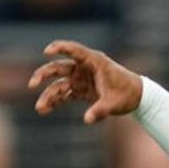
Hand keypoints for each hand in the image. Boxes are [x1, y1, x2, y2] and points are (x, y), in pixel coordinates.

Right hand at [28, 40, 143, 123]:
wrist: (136, 98)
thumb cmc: (127, 94)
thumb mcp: (114, 103)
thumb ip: (100, 110)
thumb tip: (87, 120)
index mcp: (94, 61)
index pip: (74, 50)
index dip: (59, 48)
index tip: (46, 51)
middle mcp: (84, 68)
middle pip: (59, 67)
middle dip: (44, 75)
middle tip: (32, 84)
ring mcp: (80, 79)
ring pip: (58, 83)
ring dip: (48, 94)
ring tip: (40, 108)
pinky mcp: (80, 90)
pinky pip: (64, 95)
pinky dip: (54, 102)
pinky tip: (44, 110)